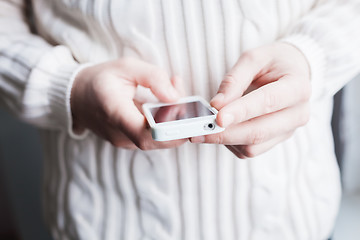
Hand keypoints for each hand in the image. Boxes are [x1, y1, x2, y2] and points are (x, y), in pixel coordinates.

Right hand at [71, 58, 186, 149]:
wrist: (77, 96)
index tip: (187, 118)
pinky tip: (169, 104)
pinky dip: (167, 124)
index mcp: (114, 112)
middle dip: (180, 124)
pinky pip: (153, 138)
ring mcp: (123, 141)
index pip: (144, 134)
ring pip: (158, 141)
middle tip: (190, 103)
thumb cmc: (101, 79)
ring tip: (178, 95)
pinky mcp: (129, 142)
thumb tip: (176, 97)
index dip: (170, 131)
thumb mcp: (127, 66)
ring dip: (176, 123)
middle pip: (157, 140)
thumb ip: (153, 78)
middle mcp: (118, 133)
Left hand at [190, 43, 310, 157]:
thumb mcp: (254, 58)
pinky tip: (222, 130)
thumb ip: (234, 80)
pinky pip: (250, 151)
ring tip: (206, 128)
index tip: (218, 118)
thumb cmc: (273, 62)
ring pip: (253, 146)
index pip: (267, 102)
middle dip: (225, 133)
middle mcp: (298, 113)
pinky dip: (231, 144)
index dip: (241, 112)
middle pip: (259, 132)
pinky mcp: (277, 141)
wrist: (294, 72)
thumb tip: (216, 105)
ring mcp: (288, 131)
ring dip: (226, 140)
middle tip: (197, 131)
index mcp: (297, 87)